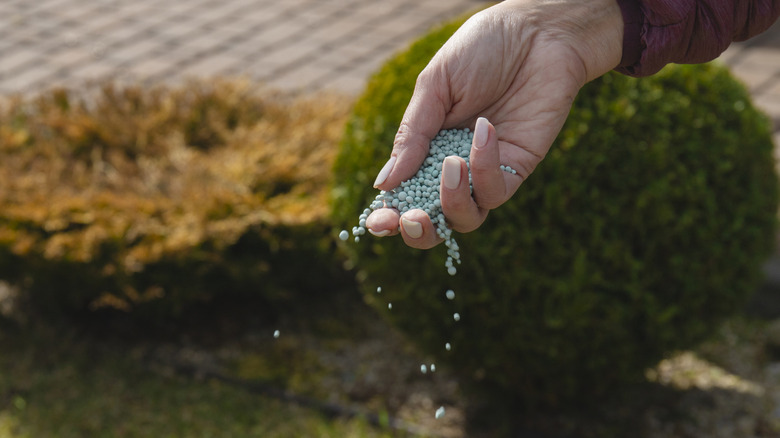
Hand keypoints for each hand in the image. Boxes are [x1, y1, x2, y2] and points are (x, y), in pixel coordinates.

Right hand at [366, 0, 623, 248]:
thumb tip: (384, 183)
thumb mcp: (434, 86)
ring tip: (452, 164)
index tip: (378, 222)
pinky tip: (484, 130)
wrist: (536, 32)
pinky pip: (496, 190)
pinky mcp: (518, 168)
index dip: (389, 215)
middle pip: (435, 221)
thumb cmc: (481, 50)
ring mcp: (486, 172)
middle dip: (419, 231)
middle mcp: (454, 168)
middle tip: (411, 218)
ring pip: (467, 218)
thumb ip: (412, 135)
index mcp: (425, 149)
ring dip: (452, 202)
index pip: (403, 195)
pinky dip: (485, 168)